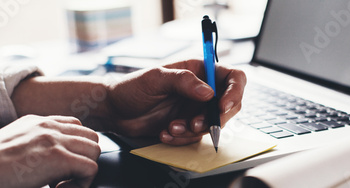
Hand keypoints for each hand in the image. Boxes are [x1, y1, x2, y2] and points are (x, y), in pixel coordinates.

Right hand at [0, 115, 99, 187]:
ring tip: (64, 183)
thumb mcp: (13, 145)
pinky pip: (90, 168)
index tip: (65, 165)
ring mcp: (54, 140)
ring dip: (85, 170)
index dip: (76, 147)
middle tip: (67, 176)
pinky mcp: (57, 157)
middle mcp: (49, 126)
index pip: (76, 125)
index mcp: (38, 122)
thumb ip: (35, 144)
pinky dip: (83, 182)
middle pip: (91, 137)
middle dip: (85, 157)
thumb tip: (47, 160)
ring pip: (95, 150)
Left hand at [106, 59, 245, 144]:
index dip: (234, 91)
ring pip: (212, 124)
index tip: (222, 106)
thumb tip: (208, 92)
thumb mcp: (155, 78)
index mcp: (199, 70)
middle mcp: (201, 89)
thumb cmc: (132, 87)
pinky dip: (182, 138)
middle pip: (229, 104)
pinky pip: (196, 136)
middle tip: (195, 124)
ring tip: (171, 128)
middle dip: (214, 118)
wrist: (115, 111)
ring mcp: (195, 108)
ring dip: (194, 130)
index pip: (232, 77)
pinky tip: (165, 133)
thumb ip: (183, 81)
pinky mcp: (187, 125)